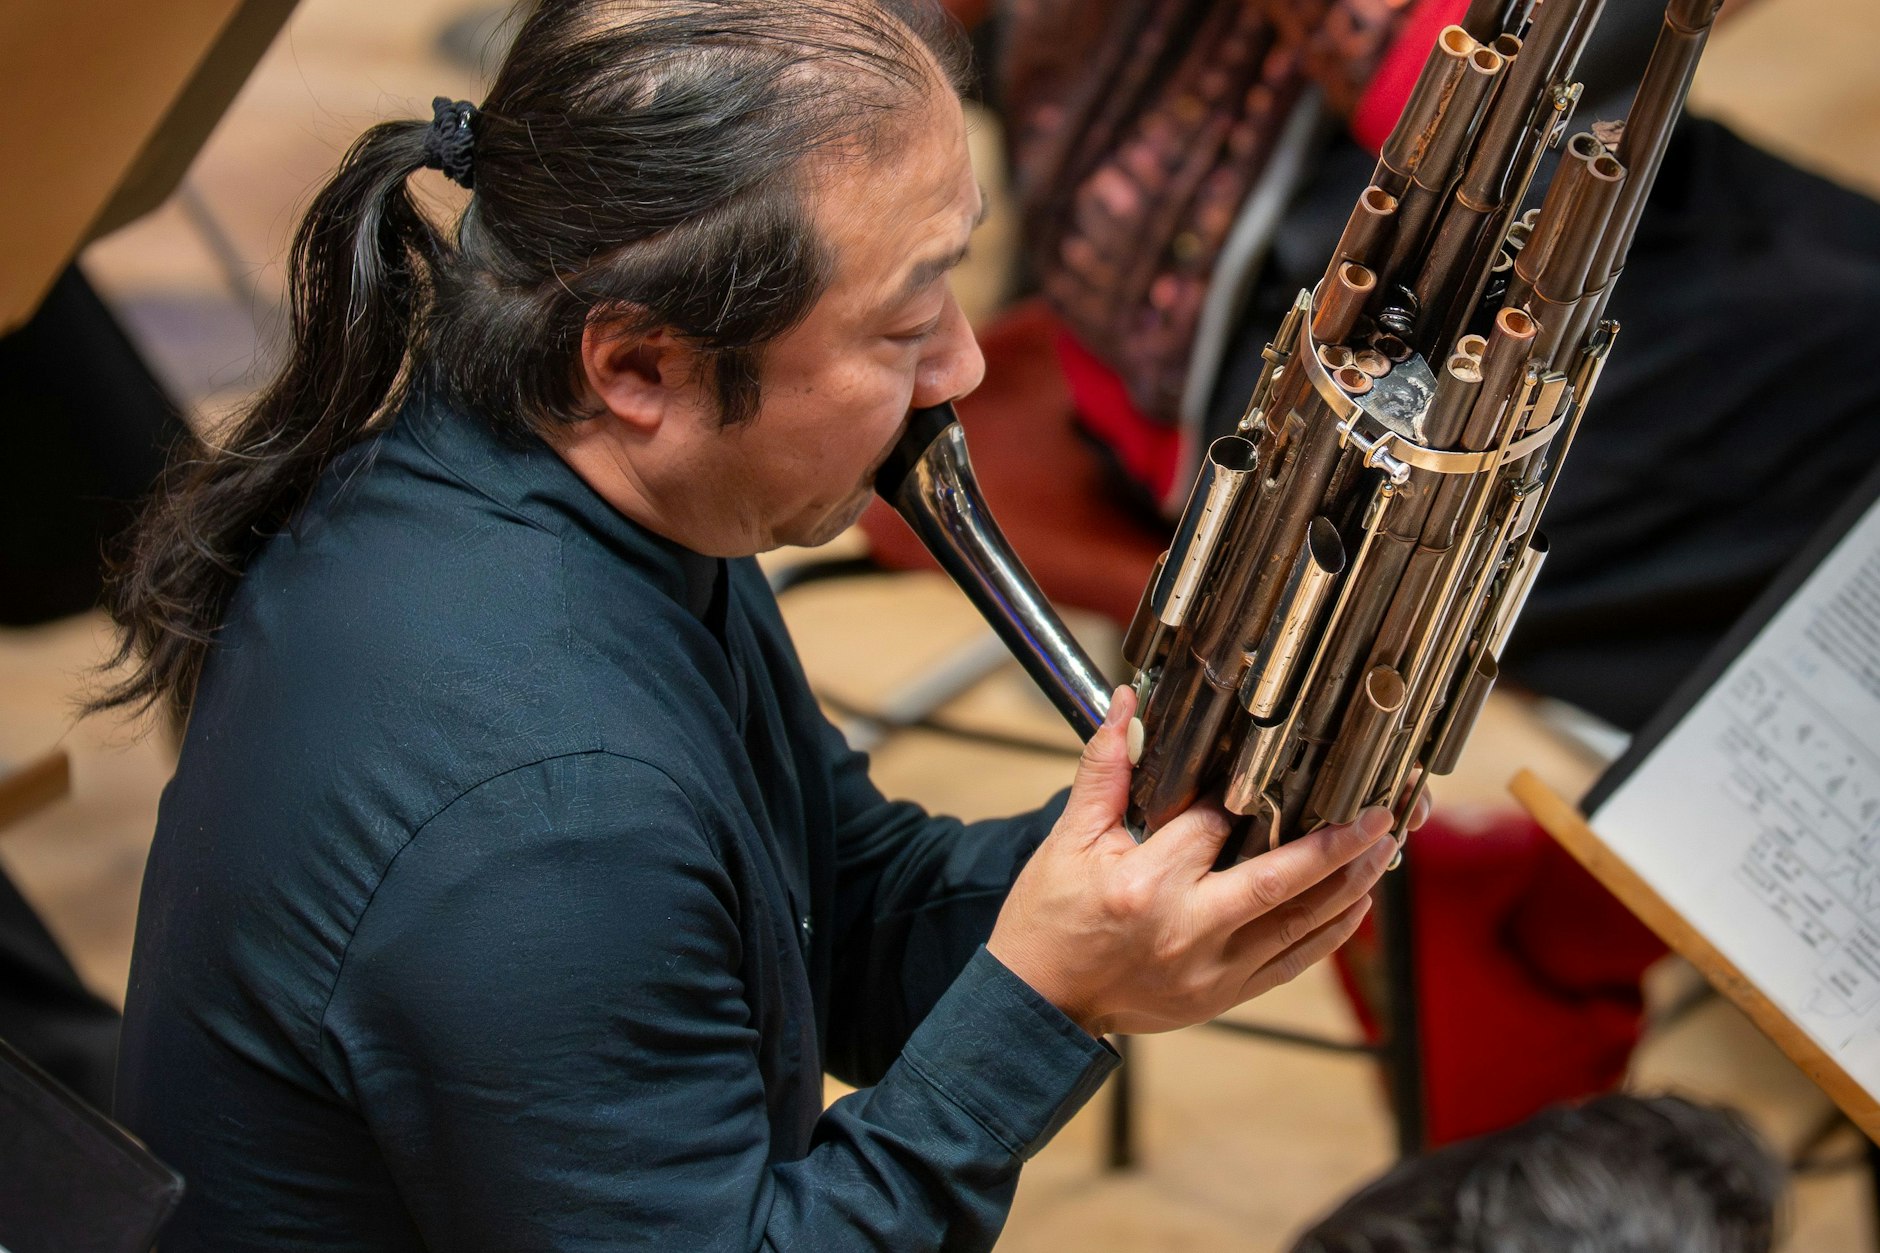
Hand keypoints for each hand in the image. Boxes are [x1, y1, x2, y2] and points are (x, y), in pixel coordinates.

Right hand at [988, 686, 1400, 1037]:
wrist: (1040, 1005)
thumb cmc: (1049, 920)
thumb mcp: (1067, 841)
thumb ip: (1105, 771)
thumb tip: (1125, 704)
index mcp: (1145, 884)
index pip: (1212, 825)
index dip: (1241, 796)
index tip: (1271, 771)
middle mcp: (1186, 930)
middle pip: (1279, 880)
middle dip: (1337, 847)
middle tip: (1381, 816)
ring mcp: (1210, 971)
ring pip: (1297, 925)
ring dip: (1345, 886)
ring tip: (1380, 850)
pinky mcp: (1221, 997)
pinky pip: (1290, 965)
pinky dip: (1327, 934)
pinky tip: (1353, 904)